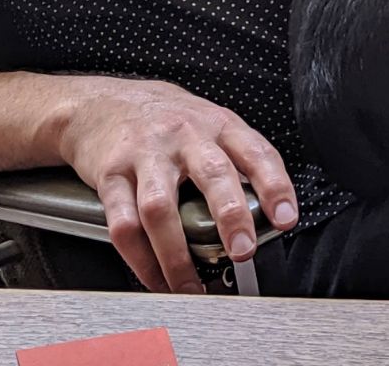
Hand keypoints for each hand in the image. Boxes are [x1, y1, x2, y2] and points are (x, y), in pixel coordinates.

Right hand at [57, 76, 297, 292]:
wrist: (101, 103)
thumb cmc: (165, 119)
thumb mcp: (208, 124)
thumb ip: (234, 161)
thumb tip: (263, 213)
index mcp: (217, 124)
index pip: (255, 152)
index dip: (275, 185)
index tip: (286, 218)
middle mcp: (185, 136)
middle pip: (213, 174)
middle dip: (231, 216)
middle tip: (243, 251)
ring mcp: (146, 154)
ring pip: (162, 208)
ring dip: (178, 254)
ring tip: (191, 286)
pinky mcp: (112, 174)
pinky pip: (124, 224)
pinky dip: (140, 259)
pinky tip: (154, 277)